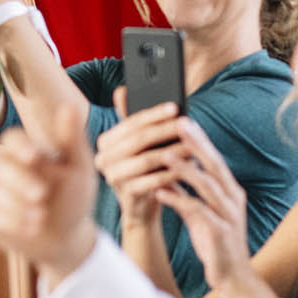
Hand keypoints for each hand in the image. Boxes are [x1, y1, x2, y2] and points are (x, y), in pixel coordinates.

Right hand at [0, 102, 97, 279]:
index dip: (20, 147)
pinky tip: (32, 228)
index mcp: (24, 151)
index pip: (12, 139)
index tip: (35, 158)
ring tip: (41, 217)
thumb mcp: (79, 170)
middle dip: (20, 180)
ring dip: (17, 204)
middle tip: (41, 195)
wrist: (66, 239)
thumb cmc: (74, 199)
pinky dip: (11, 221)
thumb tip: (68, 105)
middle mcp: (3, 168)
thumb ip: (71, 140)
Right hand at [95, 89, 186, 226]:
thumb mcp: (138, 143)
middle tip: (188, 123)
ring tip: (194, 145)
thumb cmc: (143, 169)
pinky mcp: (126, 195)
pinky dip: (172, 173)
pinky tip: (189, 168)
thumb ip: (131, 118)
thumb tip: (122, 89)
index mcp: (105, 141)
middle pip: (138, 140)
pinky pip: (152, 181)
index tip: (175, 107)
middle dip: (165, 130)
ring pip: (146, 160)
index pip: (130, 123)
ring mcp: (113, 178)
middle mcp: (103, 158)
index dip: (153, 114)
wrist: (141, 207)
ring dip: (173, 152)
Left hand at [151, 114, 254, 293]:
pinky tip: (160, 192)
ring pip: (207, 185)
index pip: (214, 158)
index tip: (182, 119)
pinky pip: (198, 211)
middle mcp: (232, 198)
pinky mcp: (220, 232)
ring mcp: (228, 214)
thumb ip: (186, 192)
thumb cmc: (215, 242)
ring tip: (165, 153)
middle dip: (196, 143)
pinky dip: (178, 200)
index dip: (199, 139)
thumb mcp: (199, 212)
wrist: (232, 277)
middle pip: (214, 164)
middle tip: (178, 122)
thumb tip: (166, 171)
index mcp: (229, 190)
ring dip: (186, 168)